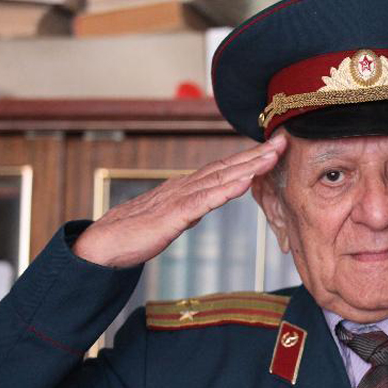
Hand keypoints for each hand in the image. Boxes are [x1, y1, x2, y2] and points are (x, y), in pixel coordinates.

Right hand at [72, 134, 286, 267]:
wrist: (103, 246)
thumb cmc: (134, 233)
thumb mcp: (173, 218)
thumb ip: (191, 208)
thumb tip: (208, 202)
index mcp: (186, 188)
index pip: (224, 169)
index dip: (250, 158)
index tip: (275, 149)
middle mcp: (185, 186)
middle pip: (227, 166)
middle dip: (257, 154)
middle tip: (284, 140)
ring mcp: (179, 198)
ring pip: (220, 178)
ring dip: (248, 165)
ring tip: (273, 155)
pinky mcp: (173, 215)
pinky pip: (204, 201)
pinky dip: (226, 190)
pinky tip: (245, 182)